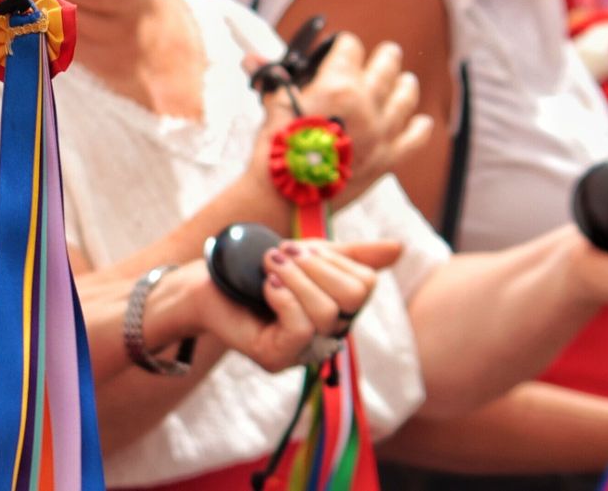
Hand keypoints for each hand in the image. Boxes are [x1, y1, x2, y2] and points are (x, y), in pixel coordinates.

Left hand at [180, 239, 399, 372]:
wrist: (208, 282)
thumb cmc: (260, 269)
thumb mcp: (311, 255)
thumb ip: (354, 255)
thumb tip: (399, 248)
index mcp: (341, 310)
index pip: (365, 284)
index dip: (334, 259)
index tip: (299, 248)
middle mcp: (328, 336)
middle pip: (351, 299)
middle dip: (315, 267)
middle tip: (282, 255)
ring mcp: (303, 352)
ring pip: (325, 313)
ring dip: (293, 278)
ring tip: (269, 267)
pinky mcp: (276, 359)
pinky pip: (299, 328)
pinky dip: (282, 297)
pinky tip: (265, 287)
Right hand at [252, 33, 431, 206]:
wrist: (286, 197)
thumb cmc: (277, 149)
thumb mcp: (274, 106)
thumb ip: (274, 80)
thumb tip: (252, 60)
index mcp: (337, 85)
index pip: (350, 48)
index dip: (344, 45)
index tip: (342, 47)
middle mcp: (366, 104)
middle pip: (386, 66)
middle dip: (385, 56)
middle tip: (387, 52)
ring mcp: (381, 133)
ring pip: (405, 98)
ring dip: (406, 85)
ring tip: (406, 80)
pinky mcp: (387, 160)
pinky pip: (414, 140)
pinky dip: (420, 129)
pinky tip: (422, 121)